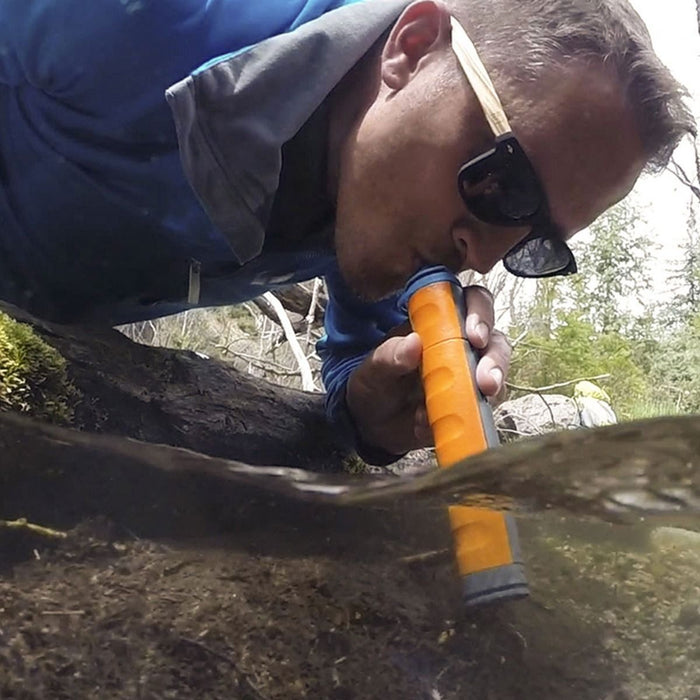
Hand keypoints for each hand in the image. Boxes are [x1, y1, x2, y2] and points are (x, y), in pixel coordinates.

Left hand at [345, 285, 510, 455]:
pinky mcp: (471, 406)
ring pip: (496, 374)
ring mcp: (469, 377)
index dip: (479, 312)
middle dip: (494, 358)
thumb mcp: (374, 368)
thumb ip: (390, 355)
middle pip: (493, 340)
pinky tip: (432, 422)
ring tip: (478, 399)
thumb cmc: (376, 384)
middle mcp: (460, 346)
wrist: (372, 425)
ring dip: (492, 388)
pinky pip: (482, 409)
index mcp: (437, 324)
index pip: (469, 303)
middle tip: (486, 380)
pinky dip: (465, 416)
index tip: (474, 334)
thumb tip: (413, 343)